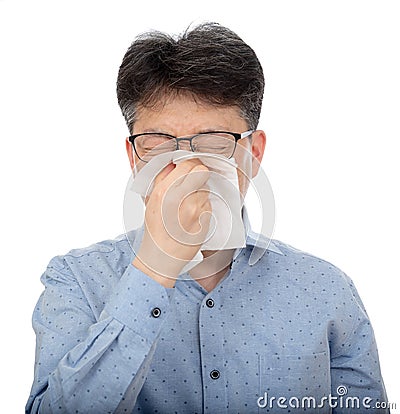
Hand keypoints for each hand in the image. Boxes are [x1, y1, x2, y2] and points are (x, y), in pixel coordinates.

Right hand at [132, 158, 211, 286]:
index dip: (190, 163)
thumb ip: (162, 179)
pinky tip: (192, 215)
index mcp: (164, 191)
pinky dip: (203, 206)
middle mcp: (181, 198)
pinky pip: (208, 203)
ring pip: (206, 187)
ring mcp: (195, 209)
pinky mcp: (205, 219)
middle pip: (202, 171)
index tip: (189, 167)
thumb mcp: (151, 200)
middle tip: (193, 181)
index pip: (187, 164)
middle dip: (198, 173)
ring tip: (189, 203)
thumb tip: (173, 164)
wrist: (162, 256)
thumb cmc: (156, 230)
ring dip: (200, 191)